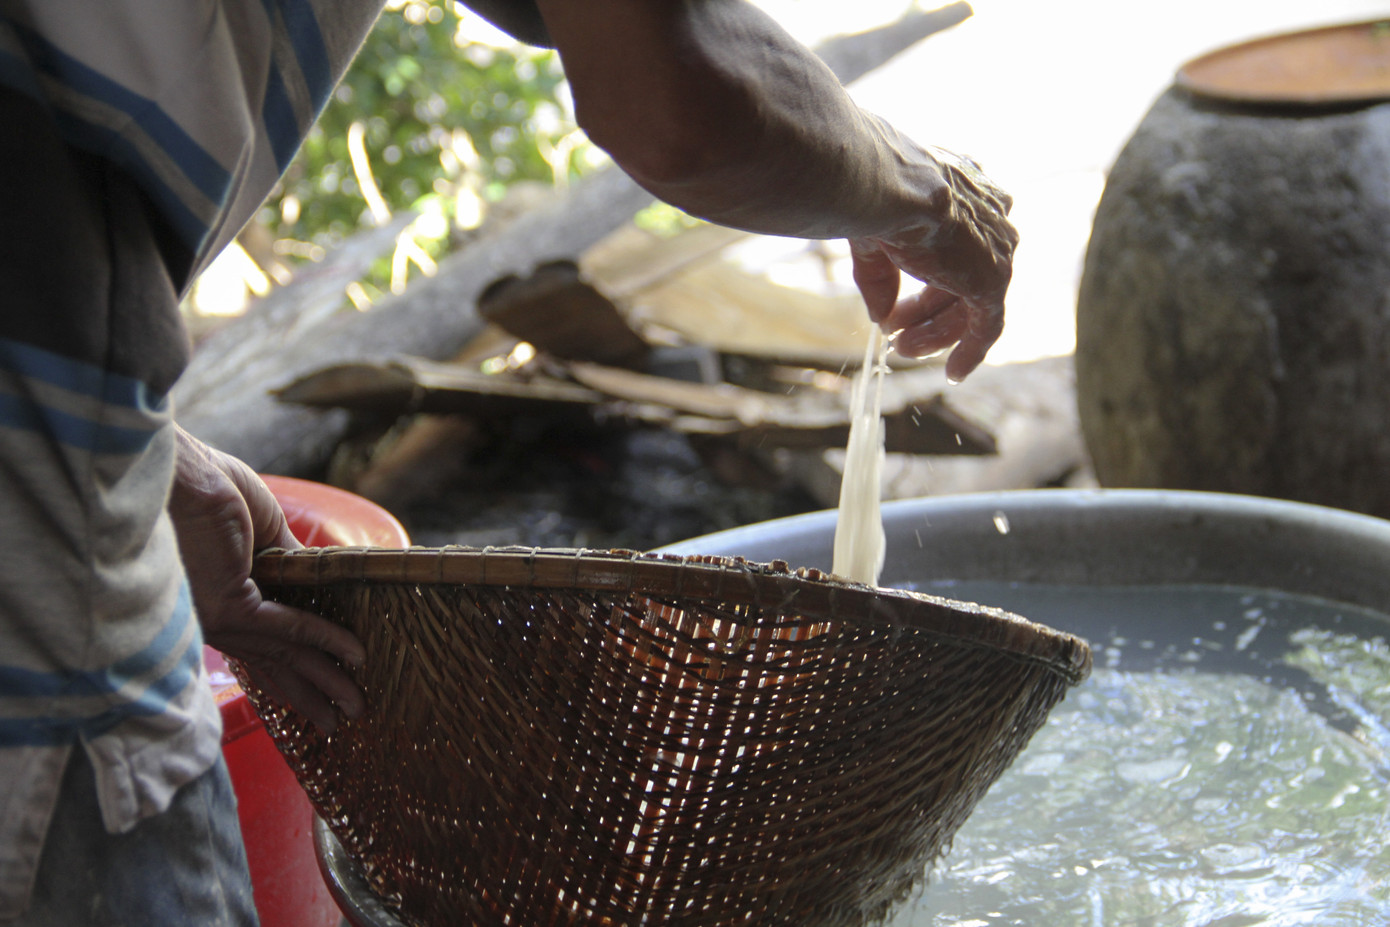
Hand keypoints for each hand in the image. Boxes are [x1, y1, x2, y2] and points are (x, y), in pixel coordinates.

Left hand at [170, 427, 365, 733]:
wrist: (178, 470)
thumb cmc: (208, 484)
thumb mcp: (263, 524)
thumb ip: (289, 557)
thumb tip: (318, 577)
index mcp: (224, 597)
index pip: (267, 643)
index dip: (301, 664)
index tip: (329, 684)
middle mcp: (218, 616)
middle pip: (275, 661)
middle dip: (313, 691)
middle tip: (345, 717)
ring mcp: (221, 616)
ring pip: (284, 654)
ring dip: (325, 680)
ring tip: (356, 706)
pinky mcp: (228, 606)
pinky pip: (288, 627)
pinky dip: (323, 639)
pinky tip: (352, 653)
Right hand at [851, 147, 1017, 380]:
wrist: (889, 185)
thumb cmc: (874, 197)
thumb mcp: (873, 239)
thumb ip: (880, 277)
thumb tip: (880, 316)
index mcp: (966, 192)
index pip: (955, 245)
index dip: (929, 279)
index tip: (904, 304)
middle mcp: (989, 216)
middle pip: (962, 278)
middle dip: (926, 311)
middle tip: (896, 336)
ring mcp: (995, 248)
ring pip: (972, 302)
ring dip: (938, 332)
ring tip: (904, 350)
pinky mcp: (994, 278)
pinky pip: (988, 324)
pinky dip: (971, 349)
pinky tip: (952, 373)